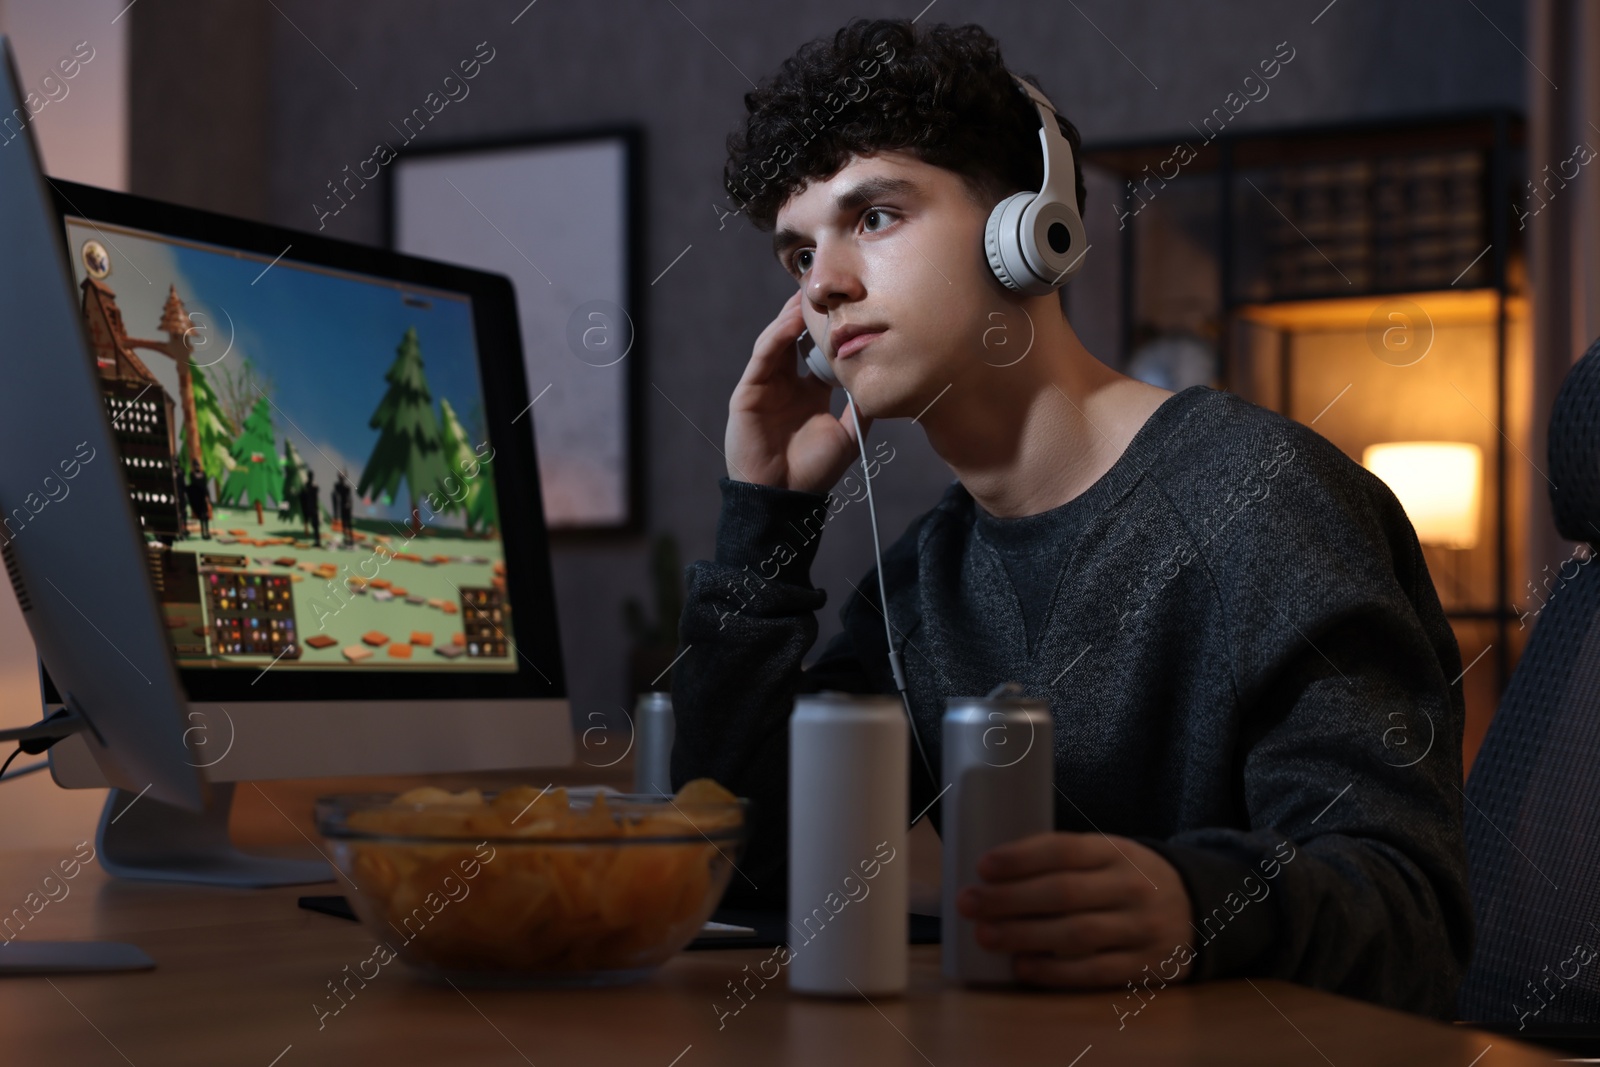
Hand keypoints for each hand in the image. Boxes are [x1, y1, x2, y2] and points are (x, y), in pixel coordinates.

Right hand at [725, 291, 869, 494]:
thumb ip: (862, 409)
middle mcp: (786, 385)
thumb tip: (884, 384)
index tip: (851, 307)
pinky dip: (776, 335)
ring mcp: (766, 386)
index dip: (831, 331)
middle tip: (829, 287)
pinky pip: (763, 356)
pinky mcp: (748, 391)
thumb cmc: (813, 472)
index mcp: (808, 393)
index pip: (818, 352)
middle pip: (796, 339)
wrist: (784, 497)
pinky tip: (791, 319)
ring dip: (792, 317)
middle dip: (809, 314)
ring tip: (810, 295)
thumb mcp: (849, 436)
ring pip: (778, 341)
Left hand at [954, 832, 1193, 987]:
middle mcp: (1132, 886)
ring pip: (1075, 934)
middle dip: (1010, 899)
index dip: (1022, 857)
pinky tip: (1022, 966)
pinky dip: (1054, 972)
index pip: (1065, 850)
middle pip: (1063, 893)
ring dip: (1025, 936)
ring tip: (986, 935)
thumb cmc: (1127, 880)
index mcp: (1116, 851)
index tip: (983, 866)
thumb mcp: (1107, 855)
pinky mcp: (1144, 966)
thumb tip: (994, 875)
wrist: (1198, 911)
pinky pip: (1093, 971)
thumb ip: (1063, 861)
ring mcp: (1141, 928)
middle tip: (970, 903)